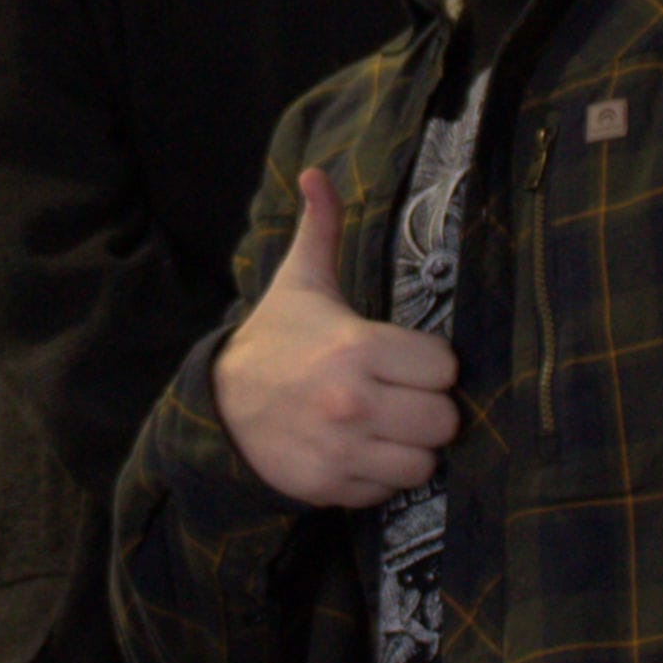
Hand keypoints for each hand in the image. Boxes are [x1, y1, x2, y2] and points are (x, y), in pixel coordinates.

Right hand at [209, 172, 463, 510]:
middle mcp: (351, 401)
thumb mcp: (299, 284)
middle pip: (443, 419)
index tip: (408, 361)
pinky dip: (381, 476)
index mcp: (355, 347)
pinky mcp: (331, 486)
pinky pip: (390, 489)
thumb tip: (315, 173)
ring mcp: (342, 448)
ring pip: (424, 461)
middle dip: (428, 408)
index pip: (443, 367)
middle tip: (404, 397)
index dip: (430, 363)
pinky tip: (361, 451)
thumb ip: (320, 229)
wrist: (218, 407)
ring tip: (387, 427)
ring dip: (411, 447)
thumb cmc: (275, 342)